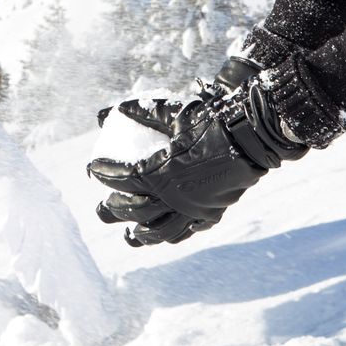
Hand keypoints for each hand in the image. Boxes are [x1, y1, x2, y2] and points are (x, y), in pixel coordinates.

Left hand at [88, 78, 310, 247]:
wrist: (251, 136)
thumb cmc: (211, 121)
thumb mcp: (174, 113)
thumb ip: (142, 112)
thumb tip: (113, 109)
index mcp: (163, 172)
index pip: (124, 178)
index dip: (106, 174)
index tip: (94, 169)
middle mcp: (176, 196)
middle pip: (136, 210)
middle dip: (115, 209)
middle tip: (102, 207)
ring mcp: (194, 209)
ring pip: (161, 230)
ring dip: (142, 234)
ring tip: (129, 236)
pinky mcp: (211, 214)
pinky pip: (187, 231)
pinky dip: (172, 236)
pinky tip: (163, 236)